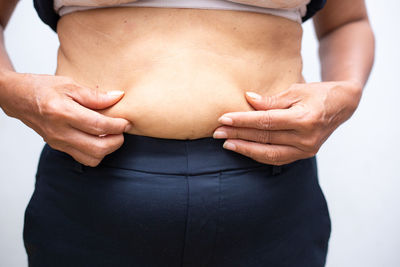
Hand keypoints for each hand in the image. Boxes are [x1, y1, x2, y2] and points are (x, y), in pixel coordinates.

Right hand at [0, 72, 131, 166]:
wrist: (17, 99)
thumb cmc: (42, 88)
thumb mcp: (69, 84)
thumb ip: (95, 95)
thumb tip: (118, 97)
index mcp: (63, 113)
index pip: (98, 126)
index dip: (117, 125)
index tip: (126, 122)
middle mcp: (60, 132)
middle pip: (98, 148)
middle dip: (117, 141)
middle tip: (122, 130)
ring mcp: (58, 142)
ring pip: (91, 158)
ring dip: (107, 149)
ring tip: (112, 135)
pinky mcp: (59, 147)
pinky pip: (83, 158)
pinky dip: (96, 152)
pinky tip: (99, 139)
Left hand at [213, 80, 361, 164]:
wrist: (342, 105)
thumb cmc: (318, 93)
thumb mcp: (296, 90)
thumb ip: (271, 100)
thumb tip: (248, 100)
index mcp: (305, 119)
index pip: (266, 122)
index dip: (243, 121)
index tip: (223, 118)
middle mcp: (306, 138)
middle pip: (265, 138)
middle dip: (238, 135)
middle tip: (217, 132)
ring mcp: (306, 150)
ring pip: (269, 154)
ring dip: (245, 149)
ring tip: (226, 143)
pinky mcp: (304, 155)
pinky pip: (277, 159)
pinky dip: (258, 155)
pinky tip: (243, 149)